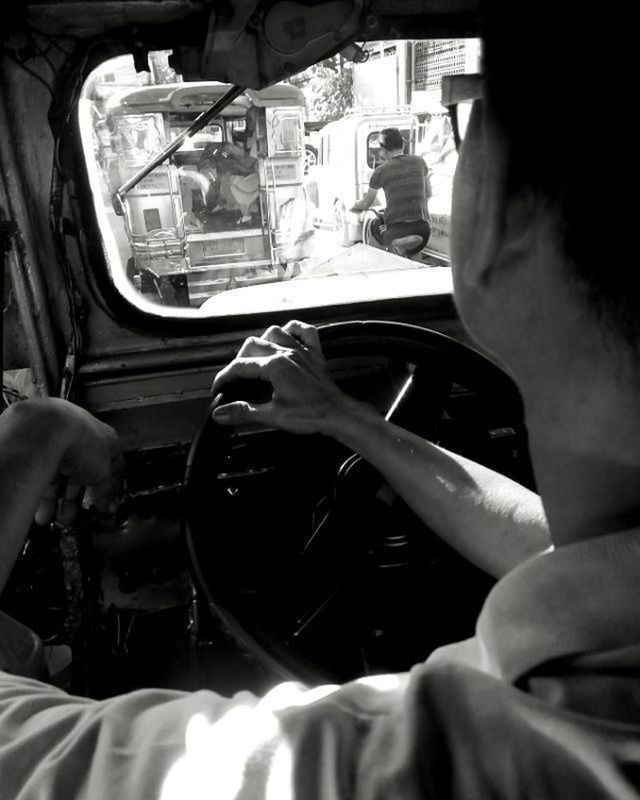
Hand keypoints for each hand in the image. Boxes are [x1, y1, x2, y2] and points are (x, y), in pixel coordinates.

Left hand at [5, 399, 124, 526]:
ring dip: (60, 501)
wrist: (49, 429)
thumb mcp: (102, 473)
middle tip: (77, 516)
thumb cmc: (82, 441)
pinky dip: (45, 494)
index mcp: (106, 441)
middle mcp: (84, 441)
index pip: (112, 467)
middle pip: (84, 476)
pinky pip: (46, 476)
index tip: (105, 505)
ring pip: (63, 478)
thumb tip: (109, 504)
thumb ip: (106, 491)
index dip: (110, 488)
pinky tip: (44, 510)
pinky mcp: (42, 451)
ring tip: (57, 519)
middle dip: (79, 499)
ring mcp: (62, 445)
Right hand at [210, 320, 351, 434]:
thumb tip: (219, 413)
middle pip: (253, 345)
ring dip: (261, 341)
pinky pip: (304, 331)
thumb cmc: (311, 415)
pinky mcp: (315, 354)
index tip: (218, 388)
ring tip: (255, 358)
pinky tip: (286, 337)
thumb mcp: (273, 416)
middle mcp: (287, 352)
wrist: (338, 415)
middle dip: (239, 360)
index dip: (225, 377)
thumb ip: (244, 412)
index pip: (241, 367)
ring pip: (274, 331)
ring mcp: (302, 350)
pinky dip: (293, 330)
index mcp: (275, 366)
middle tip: (235, 378)